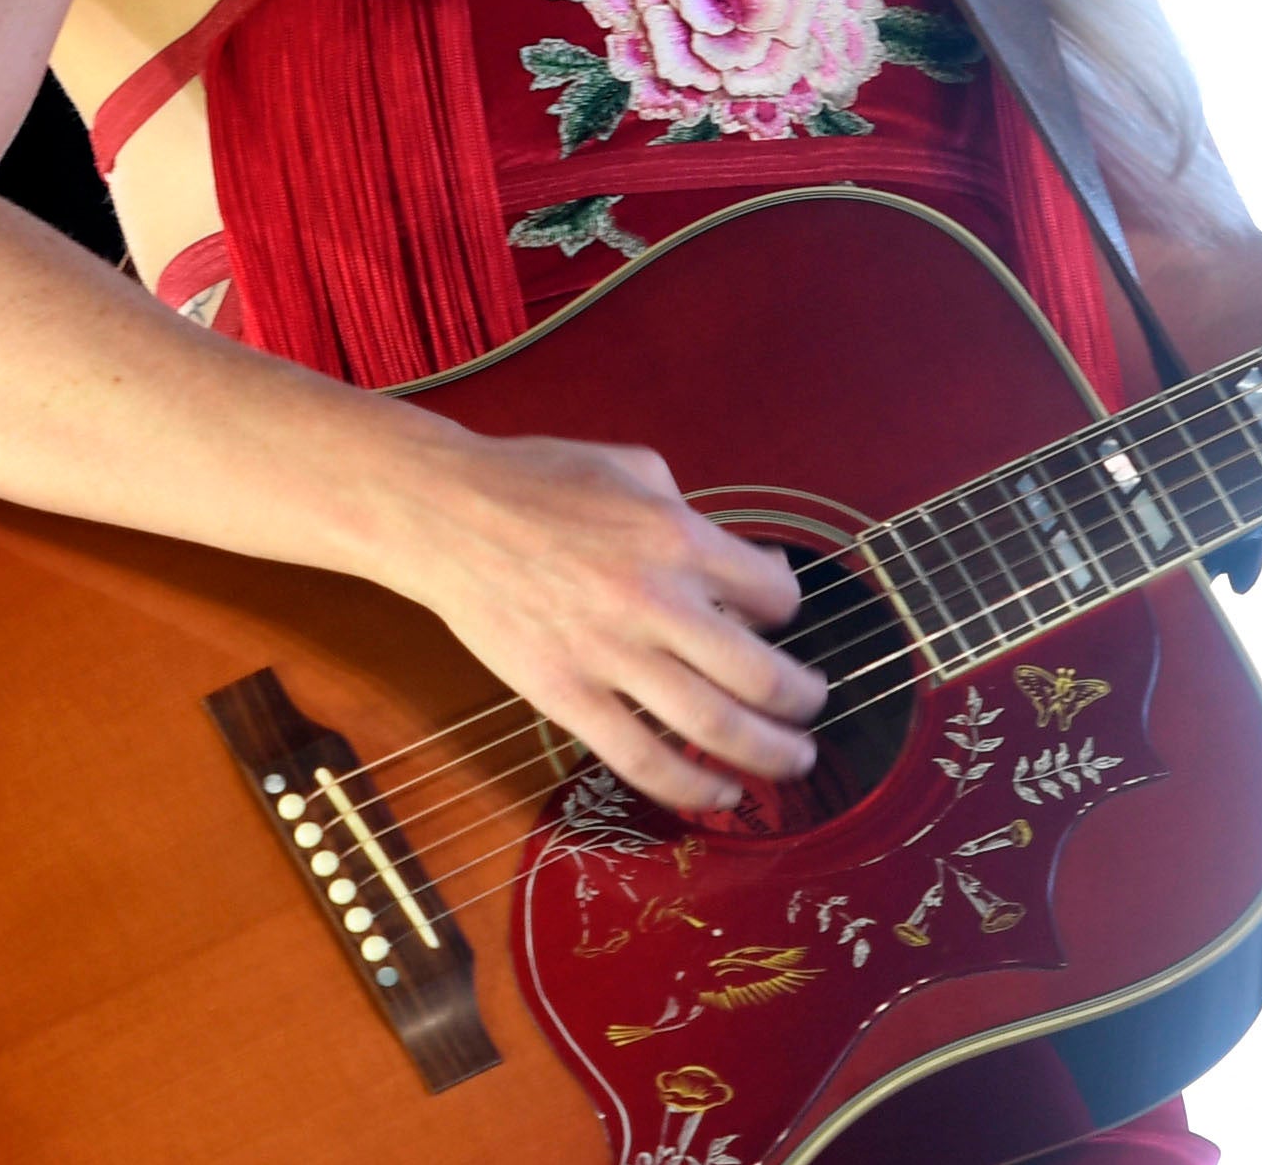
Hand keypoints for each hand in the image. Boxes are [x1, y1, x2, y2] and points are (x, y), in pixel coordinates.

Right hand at [384, 430, 823, 815]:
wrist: (447, 514)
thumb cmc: (539, 480)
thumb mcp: (634, 466)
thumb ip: (695, 514)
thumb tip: (745, 561)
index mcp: (678, 537)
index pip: (773, 594)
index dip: (786, 607)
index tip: (775, 615)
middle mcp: (655, 601)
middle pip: (760, 674)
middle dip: (802, 699)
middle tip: (814, 705)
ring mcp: (610, 656)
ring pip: (713, 727)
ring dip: (769, 754)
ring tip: (794, 762)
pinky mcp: (567, 698)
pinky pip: (642, 759)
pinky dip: (691, 788)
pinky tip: (721, 794)